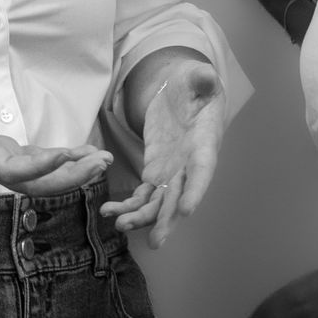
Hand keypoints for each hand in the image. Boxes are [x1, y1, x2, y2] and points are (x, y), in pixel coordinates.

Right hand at [0, 58, 111, 194]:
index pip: (8, 169)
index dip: (39, 168)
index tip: (68, 155)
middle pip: (31, 184)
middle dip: (68, 178)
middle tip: (102, 163)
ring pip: (35, 179)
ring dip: (69, 173)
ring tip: (101, 160)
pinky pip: (31, 166)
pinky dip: (58, 162)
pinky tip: (80, 154)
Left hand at [100, 60, 222, 247]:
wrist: (184, 95)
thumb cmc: (195, 86)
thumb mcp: (197, 79)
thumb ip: (202, 80)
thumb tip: (207, 76)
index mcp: (204, 146)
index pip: (202, 171)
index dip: (195, 191)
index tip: (186, 210)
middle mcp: (189, 167)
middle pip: (179, 198)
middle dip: (167, 220)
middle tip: (156, 241)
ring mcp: (171, 173)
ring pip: (157, 203)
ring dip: (141, 217)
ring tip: (120, 225)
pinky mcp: (155, 172)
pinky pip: (142, 194)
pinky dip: (128, 205)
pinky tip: (110, 212)